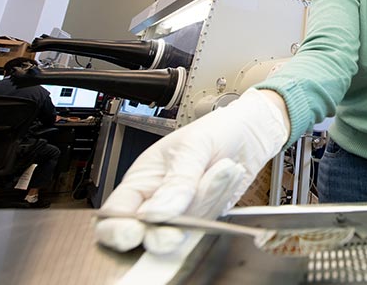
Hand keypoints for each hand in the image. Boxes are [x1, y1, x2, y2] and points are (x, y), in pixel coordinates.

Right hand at [94, 89, 289, 253]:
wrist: (250, 133)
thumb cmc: (216, 130)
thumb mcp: (194, 147)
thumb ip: (177, 181)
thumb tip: (155, 214)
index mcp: (142, 179)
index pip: (116, 213)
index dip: (117, 229)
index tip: (133, 233)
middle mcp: (158, 200)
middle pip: (146, 232)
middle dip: (160, 235)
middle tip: (175, 232)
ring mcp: (183, 213)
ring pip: (183, 229)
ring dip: (205, 201)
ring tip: (221, 168)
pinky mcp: (205, 219)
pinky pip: (207, 224)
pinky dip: (219, 202)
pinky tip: (228, 175)